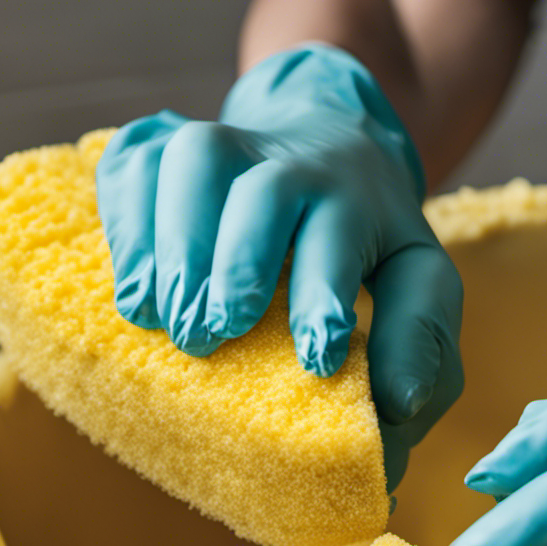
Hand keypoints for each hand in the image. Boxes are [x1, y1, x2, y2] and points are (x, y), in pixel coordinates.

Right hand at [95, 43, 462, 489]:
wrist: (323, 139)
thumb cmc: (367, 238)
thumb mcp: (417, 281)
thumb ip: (421, 342)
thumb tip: (399, 405)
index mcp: (357, 199)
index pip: (341, 236)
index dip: (324, 295)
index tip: (315, 359)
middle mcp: (292, 162)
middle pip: (265, 192)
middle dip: (238, 265)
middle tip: (212, 337)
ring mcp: (226, 145)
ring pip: (193, 159)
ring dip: (172, 241)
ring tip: (155, 318)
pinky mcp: (165, 142)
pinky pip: (133, 162)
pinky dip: (124, 223)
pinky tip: (132, 290)